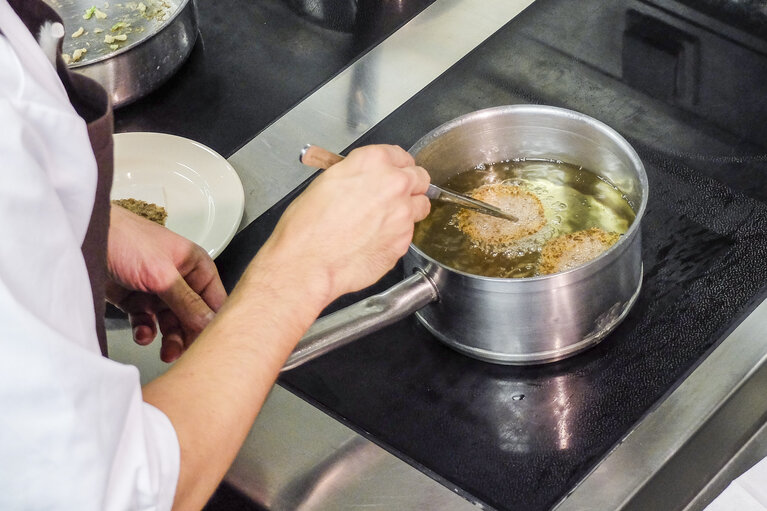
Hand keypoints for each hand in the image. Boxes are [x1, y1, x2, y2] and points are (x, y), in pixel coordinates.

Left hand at [106, 205, 226, 361]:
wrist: (81, 238)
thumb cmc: (125, 239)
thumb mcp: (162, 274)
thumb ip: (188, 303)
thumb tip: (210, 324)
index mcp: (195, 266)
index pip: (215, 301)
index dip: (213, 323)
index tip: (208, 344)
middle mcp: (180, 279)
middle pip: (194, 316)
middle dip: (188, 335)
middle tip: (182, 352)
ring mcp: (157, 291)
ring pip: (171, 323)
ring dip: (169, 338)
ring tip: (164, 351)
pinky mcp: (135, 300)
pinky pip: (147, 323)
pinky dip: (145, 331)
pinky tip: (142, 332)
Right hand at [254, 144, 430, 305]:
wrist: (308, 262)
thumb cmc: (307, 226)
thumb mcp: (327, 182)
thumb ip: (357, 175)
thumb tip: (364, 180)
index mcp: (373, 162)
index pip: (401, 156)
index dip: (397, 166)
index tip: (394, 172)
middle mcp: (394, 184)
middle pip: (420, 178)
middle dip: (410, 186)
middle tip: (394, 196)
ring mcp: (403, 214)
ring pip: (421, 206)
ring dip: (409, 210)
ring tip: (386, 221)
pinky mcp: (404, 241)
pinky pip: (409, 233)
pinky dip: (398, 236)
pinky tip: (376, 241)